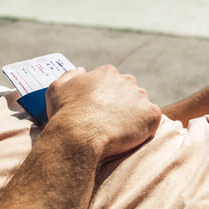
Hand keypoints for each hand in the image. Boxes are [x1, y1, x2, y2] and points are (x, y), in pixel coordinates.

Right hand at [45, 65, 161, 158]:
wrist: (79, 136)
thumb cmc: (66, 114)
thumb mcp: (57, 88)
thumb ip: (70, 75)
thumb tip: (81, 71)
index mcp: (106, 73)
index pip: (110, 82)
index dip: (104, 98)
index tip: (98, 110)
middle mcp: (126, 80)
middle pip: (128, 92)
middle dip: (121, 105)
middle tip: (109, 122)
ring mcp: (141, 97)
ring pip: (141, 106)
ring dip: (133, 117)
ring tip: (118, 132)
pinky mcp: (151, 115)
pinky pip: (151, 121)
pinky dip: (144, 129)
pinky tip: (129, 137)